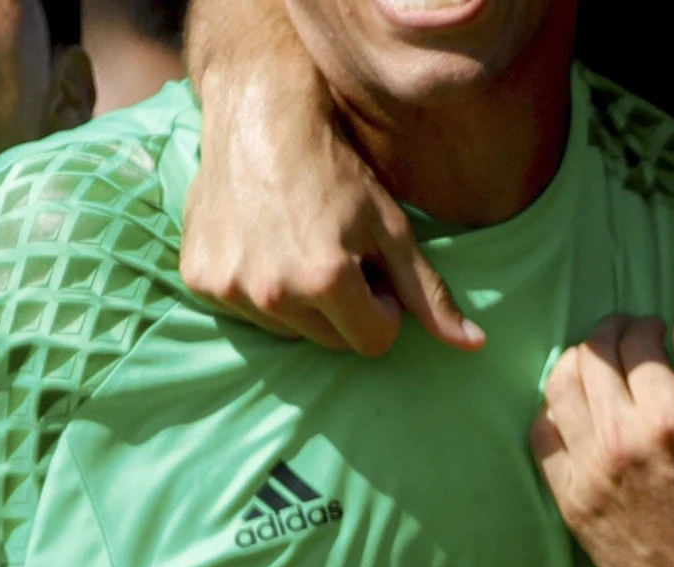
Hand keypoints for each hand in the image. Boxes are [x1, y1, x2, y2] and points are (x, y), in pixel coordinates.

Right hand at [181, 62, 480, 355]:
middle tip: (336, 250)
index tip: (372, 266)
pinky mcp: (200, 279)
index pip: (374, 342)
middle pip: (329, 341)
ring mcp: (230, 288)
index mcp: (326, 281)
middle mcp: (273, 292)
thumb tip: (473, 345)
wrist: (260, 115)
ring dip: (299, 300)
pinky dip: (259, 287)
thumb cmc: (335, 168)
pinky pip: (245, 311)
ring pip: (287, 329)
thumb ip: (428, 292)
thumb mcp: (392, 227)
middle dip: (343, 306)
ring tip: (298, 243)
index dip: (382, 306)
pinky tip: (264, 242)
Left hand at [534, 314, 673, 566]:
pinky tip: (575, 409)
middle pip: (592, 356)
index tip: (656, 330)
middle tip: (626, 337)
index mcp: (669, 420)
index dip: (645, 325)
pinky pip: (541, 435)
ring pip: (558, 386)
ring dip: (576, 363)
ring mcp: (588, 470)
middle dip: (610, 333)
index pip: (637, 343)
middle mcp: (620, 440)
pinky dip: (553, 409)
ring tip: (597, 365)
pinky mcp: (569, 498)